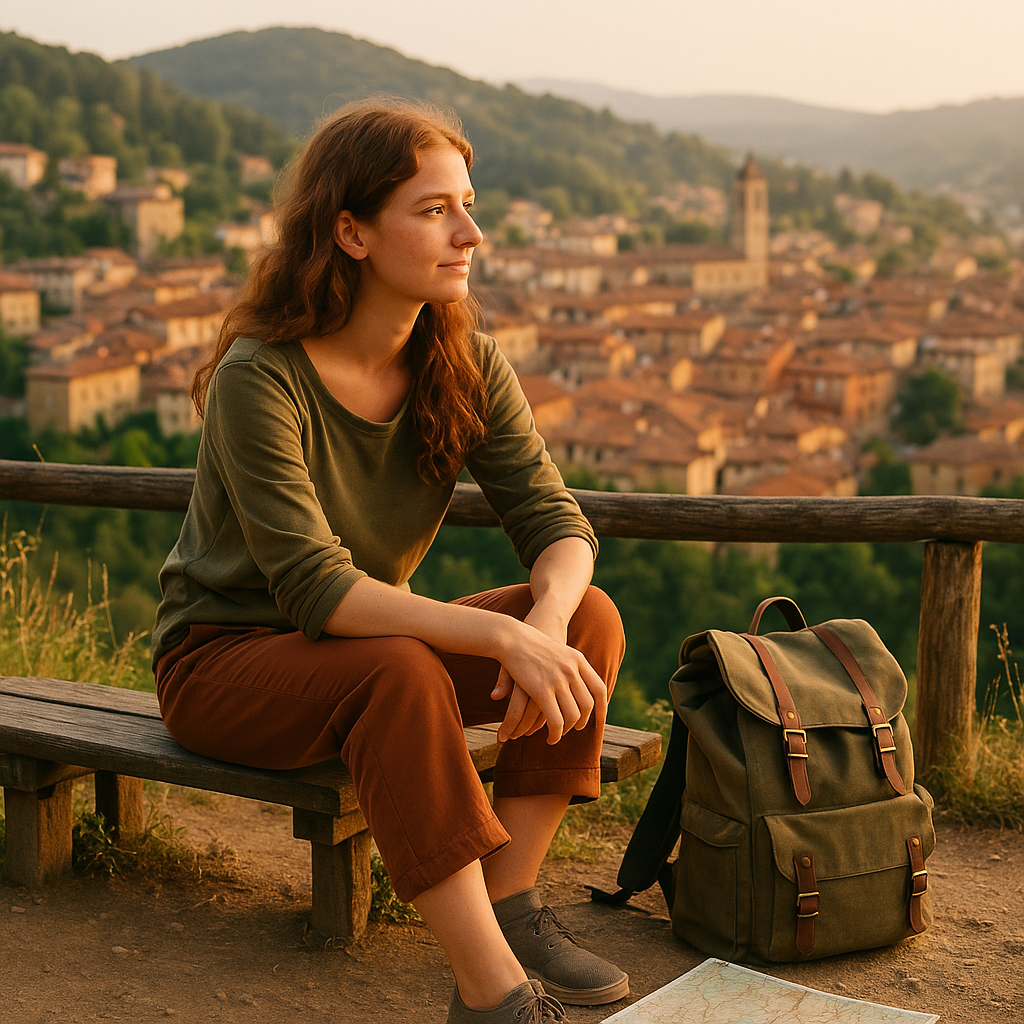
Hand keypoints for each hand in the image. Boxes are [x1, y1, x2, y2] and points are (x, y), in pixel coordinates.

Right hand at [491, 613, 606, 744]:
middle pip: (587, 705)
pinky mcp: (542, 691)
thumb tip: (576, 687)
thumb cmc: (531, 642)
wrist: (512, 636)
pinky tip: (550, 737)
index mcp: (578, 660)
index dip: (602, 708)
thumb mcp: (558, 651)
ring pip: (572, 716)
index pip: (599, 689)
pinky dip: (555, 733)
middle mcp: (572, 670)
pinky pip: (556, 720)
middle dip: (581, 722)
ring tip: (558, 735)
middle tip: (574, 729)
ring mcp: (558, 680)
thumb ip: (570, 667)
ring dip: (566, 730)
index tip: (599, 721)